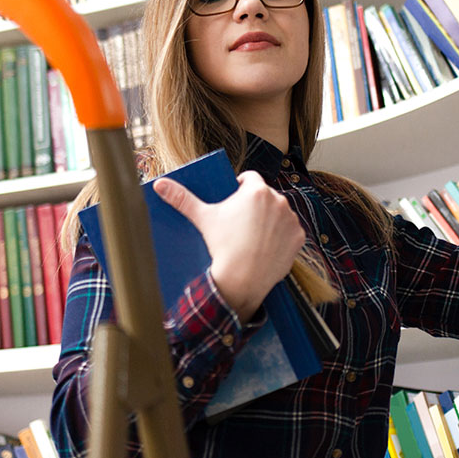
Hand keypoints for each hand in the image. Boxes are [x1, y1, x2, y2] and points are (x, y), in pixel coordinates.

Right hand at [153, 171, 305, 319]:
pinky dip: (282, 237)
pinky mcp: (299, 237)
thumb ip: (182, 198)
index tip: (233, 202)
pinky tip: (267, 246)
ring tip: (254, 237)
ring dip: (270, 219)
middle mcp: (279, 200)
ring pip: (279, 213)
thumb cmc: (222, 246)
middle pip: (265, 196)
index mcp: (256, 190)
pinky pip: (290, 231)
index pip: (249, 178)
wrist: (242, 279)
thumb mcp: (203, 219)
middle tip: (240, 224)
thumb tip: (160, 184)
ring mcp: (291, 219)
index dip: (240, 188)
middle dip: (255, 206)